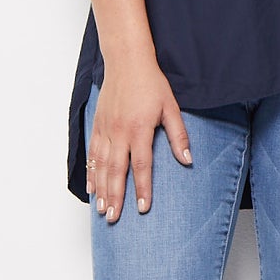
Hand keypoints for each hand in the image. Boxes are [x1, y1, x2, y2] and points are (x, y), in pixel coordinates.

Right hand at [87, 54, 192, 220]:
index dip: (143, 188)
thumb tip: (188, 160)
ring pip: (101, 165)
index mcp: (139, 129)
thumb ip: (178, 135)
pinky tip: (91, 187)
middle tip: (114, 218)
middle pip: (116, 171)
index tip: (143, 208)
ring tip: (102, 210)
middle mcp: (119, 132)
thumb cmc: (151, 83)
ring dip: (101, 189)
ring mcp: (106, 129)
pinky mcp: (98, 125)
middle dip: (115, 197)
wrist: (126, 61)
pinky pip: (92, 154)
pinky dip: (91, 172)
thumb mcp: (171, 107)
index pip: (141, 166)